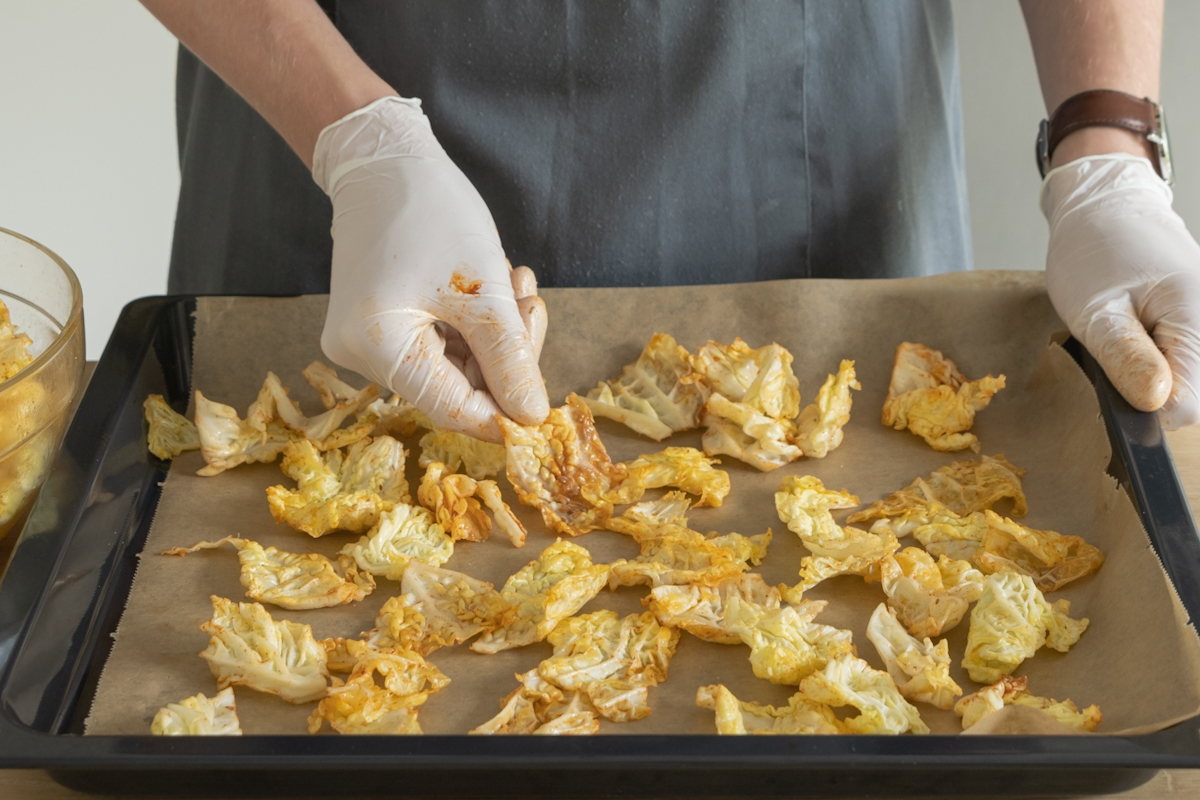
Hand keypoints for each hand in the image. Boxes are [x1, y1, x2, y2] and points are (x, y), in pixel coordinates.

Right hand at [313, 97, 548, 441]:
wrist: (383, 155)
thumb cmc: (431, 211)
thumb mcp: (484, 290)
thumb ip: (509, 360)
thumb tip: (531, 418)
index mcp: (377, 347)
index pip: (453, 410)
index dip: (505, 412)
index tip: (547, 405)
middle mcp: (360, 355)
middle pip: (455, 387)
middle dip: (505, 355)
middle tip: (532, 304)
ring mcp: (366, 340)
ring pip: (452, 364)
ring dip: (495, 332)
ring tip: (515, 281)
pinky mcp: (378, 323)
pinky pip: (437, 341)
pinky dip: (473, 321)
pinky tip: (494, 283)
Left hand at [1042, 153, 1199, 428]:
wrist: (1107, 208)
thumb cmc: (1094, 251)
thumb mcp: (1095, 310)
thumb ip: (1126, 359)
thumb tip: (1157, 405)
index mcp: (1197, 317)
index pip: (1189, 406)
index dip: (1147, 408)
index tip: (1116, 385)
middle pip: (1193, 395)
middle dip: (1147, 387)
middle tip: (1114, 347)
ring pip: (1188, 378)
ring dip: (1151, 371)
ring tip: (1125, 332)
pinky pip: (1184, 359)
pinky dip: (1156, 356)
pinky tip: (1136, 331)